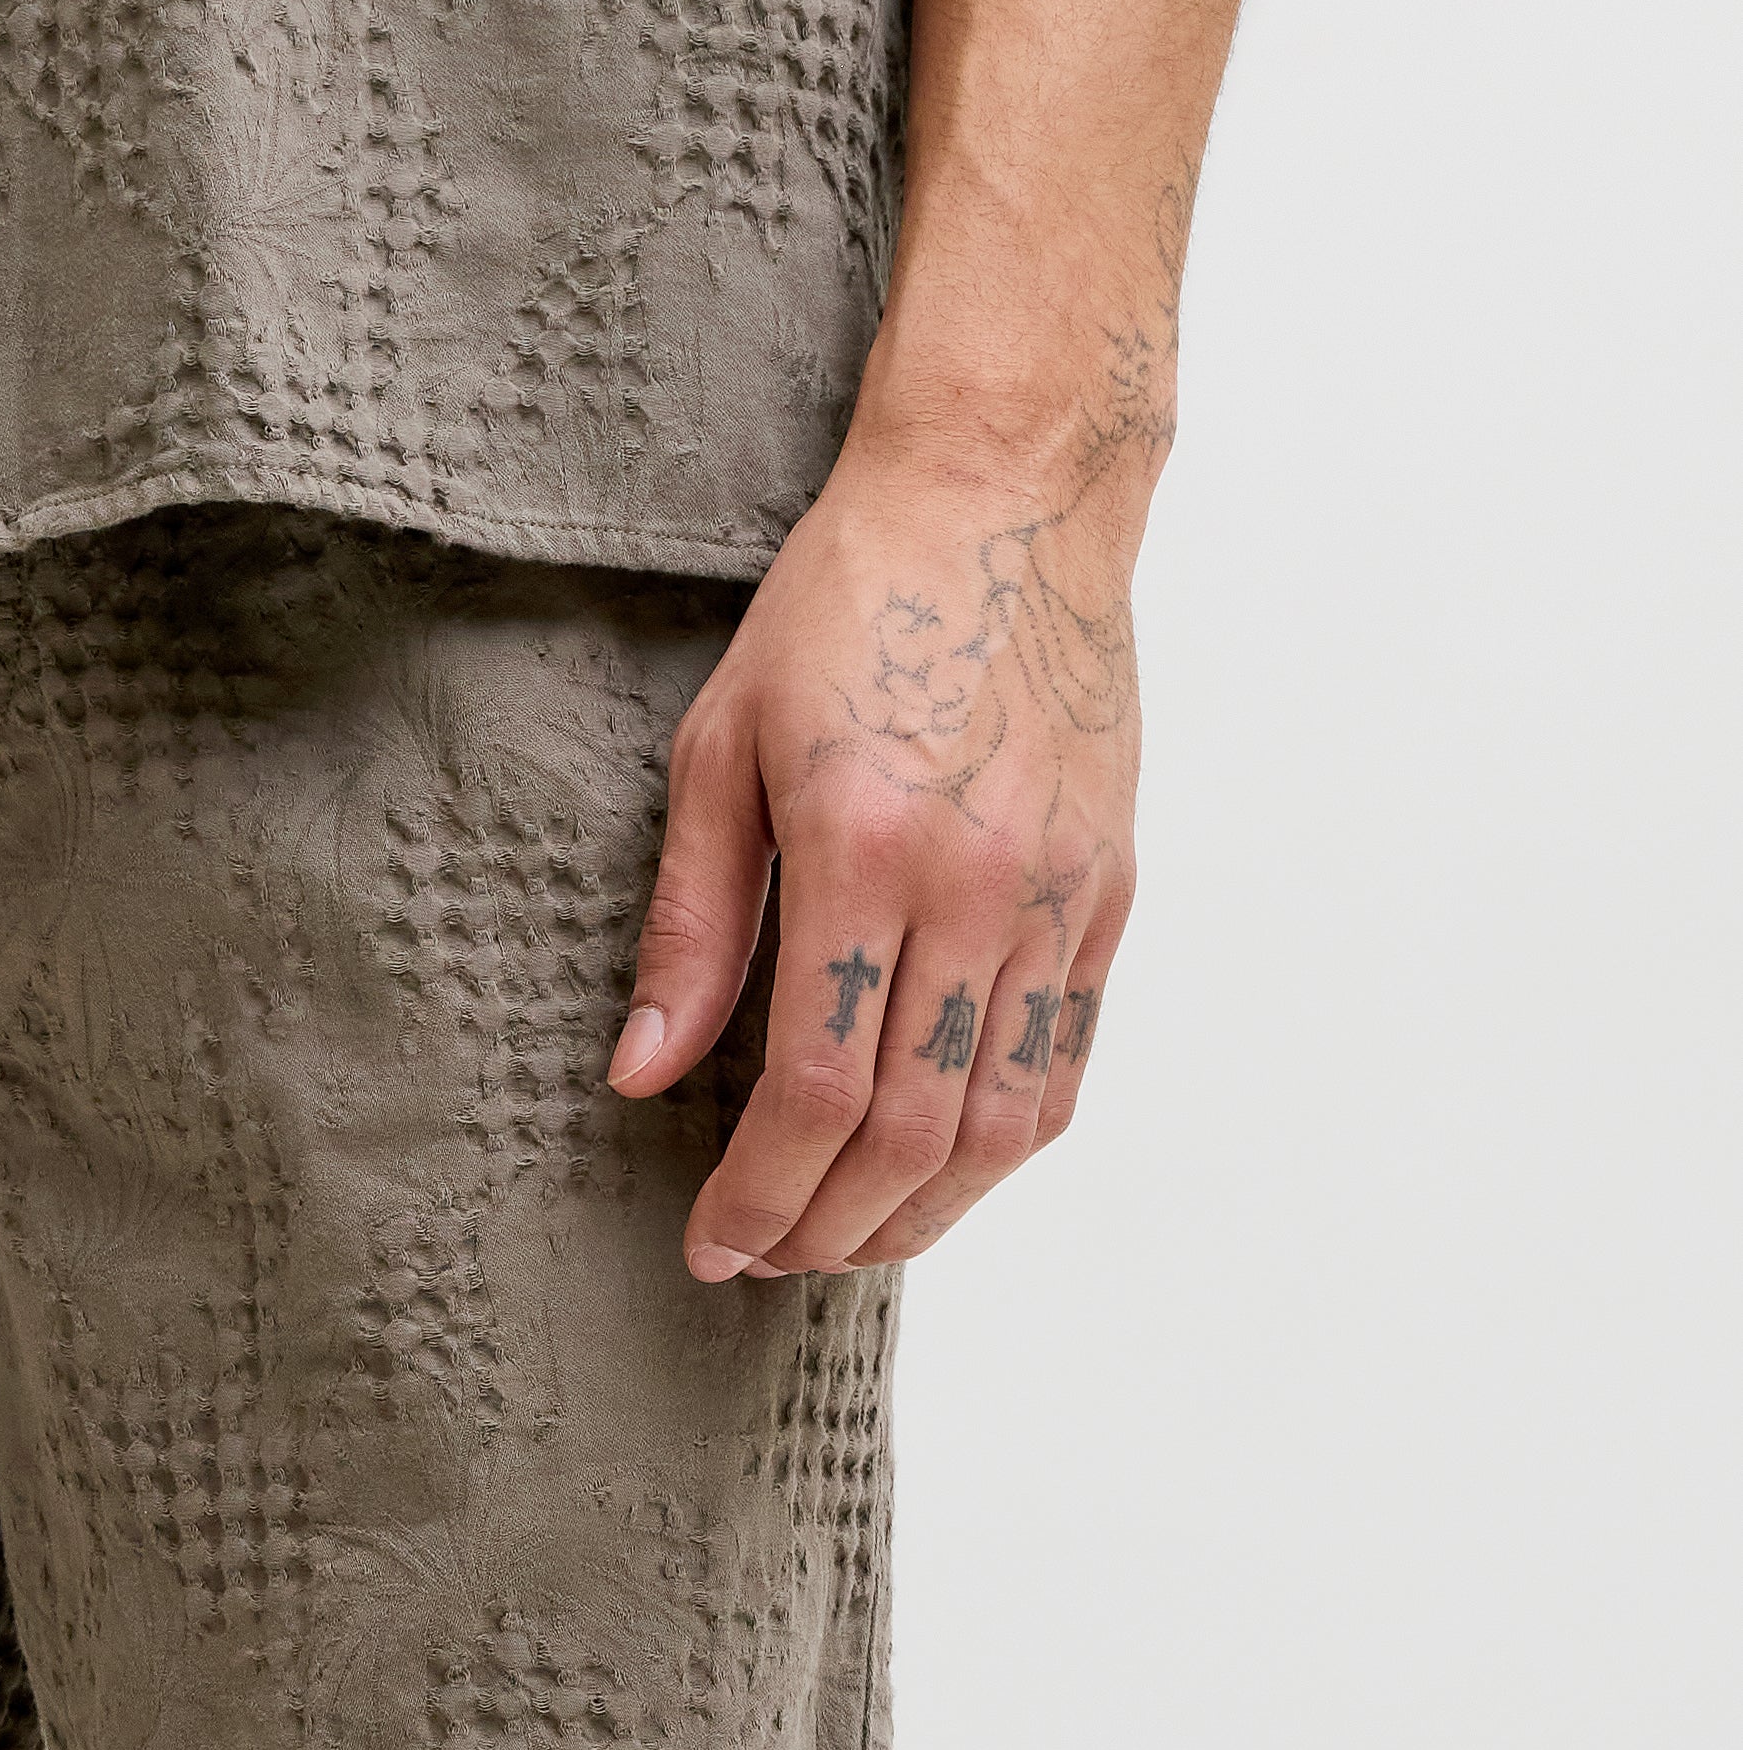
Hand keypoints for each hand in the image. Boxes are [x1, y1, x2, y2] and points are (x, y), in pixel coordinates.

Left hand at [612, 411, 1151, 1280]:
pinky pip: (1063, 1067)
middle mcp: (978, 883)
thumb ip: (690, 927)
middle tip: (766, 1258)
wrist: (1006, 491)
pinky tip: (936, 1174)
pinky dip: (999, 1151)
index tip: (714, 1244)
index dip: (760, 1196)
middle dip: (826, 1229)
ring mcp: (1057, 892)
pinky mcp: (1108, 888)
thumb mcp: (721, 746)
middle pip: (909, 1135)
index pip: (815, 1091)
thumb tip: (640, 1075)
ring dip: (917, 1217)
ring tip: (844, 1239)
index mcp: (865, 847)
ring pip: (998, 1126)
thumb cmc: (849, 605)